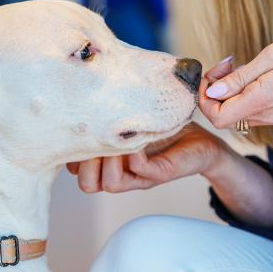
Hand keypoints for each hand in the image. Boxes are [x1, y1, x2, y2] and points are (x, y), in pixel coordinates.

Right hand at [65, 123, 229, 192]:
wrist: (202, 140)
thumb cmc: (163, 127)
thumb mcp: (130, 116)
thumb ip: (109, 111)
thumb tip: (82, 87)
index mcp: (108, 162)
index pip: (74, 169)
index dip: (70, 154)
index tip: (77, 127)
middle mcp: (121, 172)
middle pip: (87, 184)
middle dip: (84, 164)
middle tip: (94, 137)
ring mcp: (140, 176)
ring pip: (110, 183)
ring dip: (108, 161)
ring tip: (115, 137)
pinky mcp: (161, 173)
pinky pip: (140, 169)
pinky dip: (134, 153)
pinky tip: (136, 133)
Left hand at [200, 33, 272, 128]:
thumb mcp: (270, 57)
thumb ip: (239, 79)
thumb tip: (212, 92)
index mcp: (261, 101)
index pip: (217, 118)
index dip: (206, 99)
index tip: (212, 75)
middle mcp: (265, 115)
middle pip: (223, 116)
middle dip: (214, 91)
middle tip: (225, 65)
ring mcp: (272, 115)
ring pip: (235, 112)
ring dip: (227, 91)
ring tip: (237, 66)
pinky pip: (249, 108)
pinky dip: (241, 93)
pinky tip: (250, 73)